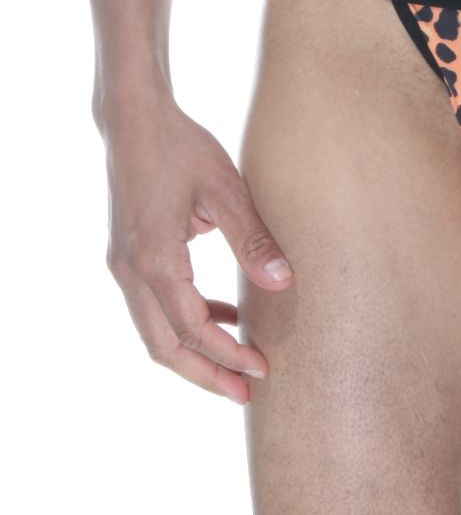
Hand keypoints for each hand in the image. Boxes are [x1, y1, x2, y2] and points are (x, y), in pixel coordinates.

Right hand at [102, 94, 293, 402]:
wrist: (135, 121)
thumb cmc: (182, 148)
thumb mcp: (226, 190)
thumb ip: (253, 238)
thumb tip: (284, 281)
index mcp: (155, 260)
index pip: (192, 329)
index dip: (227, 355)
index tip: (263, 369)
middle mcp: (131, 271)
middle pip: (164, 346)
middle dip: (205, 375)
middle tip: (246, 394)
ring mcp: (123, 265)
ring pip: (154, 332)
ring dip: (193, 353)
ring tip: (236, 366)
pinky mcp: (128, 256)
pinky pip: (154, 306)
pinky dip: (185, 320)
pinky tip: (223, 315)